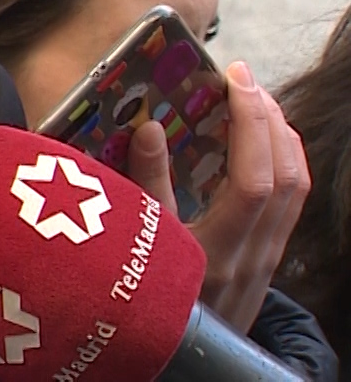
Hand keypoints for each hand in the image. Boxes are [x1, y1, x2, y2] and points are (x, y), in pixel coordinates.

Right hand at [125, 61, 309, 332]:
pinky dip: (282, 161)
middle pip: (288, 176)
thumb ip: (144, 187)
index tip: (234, 78)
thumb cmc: (146, 297)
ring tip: (255, 103)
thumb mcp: (134, 244)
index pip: (256, 178)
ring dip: (282, 136)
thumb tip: (148, 127)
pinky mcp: (269, 257)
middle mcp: (255, 253)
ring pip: (298, 187)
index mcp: (222, 248)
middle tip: (243, 80)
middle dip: (270, 118)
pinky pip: (292, 200)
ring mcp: (267, 256)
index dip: (250, 124)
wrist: (179, 360)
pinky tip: (260, 145)